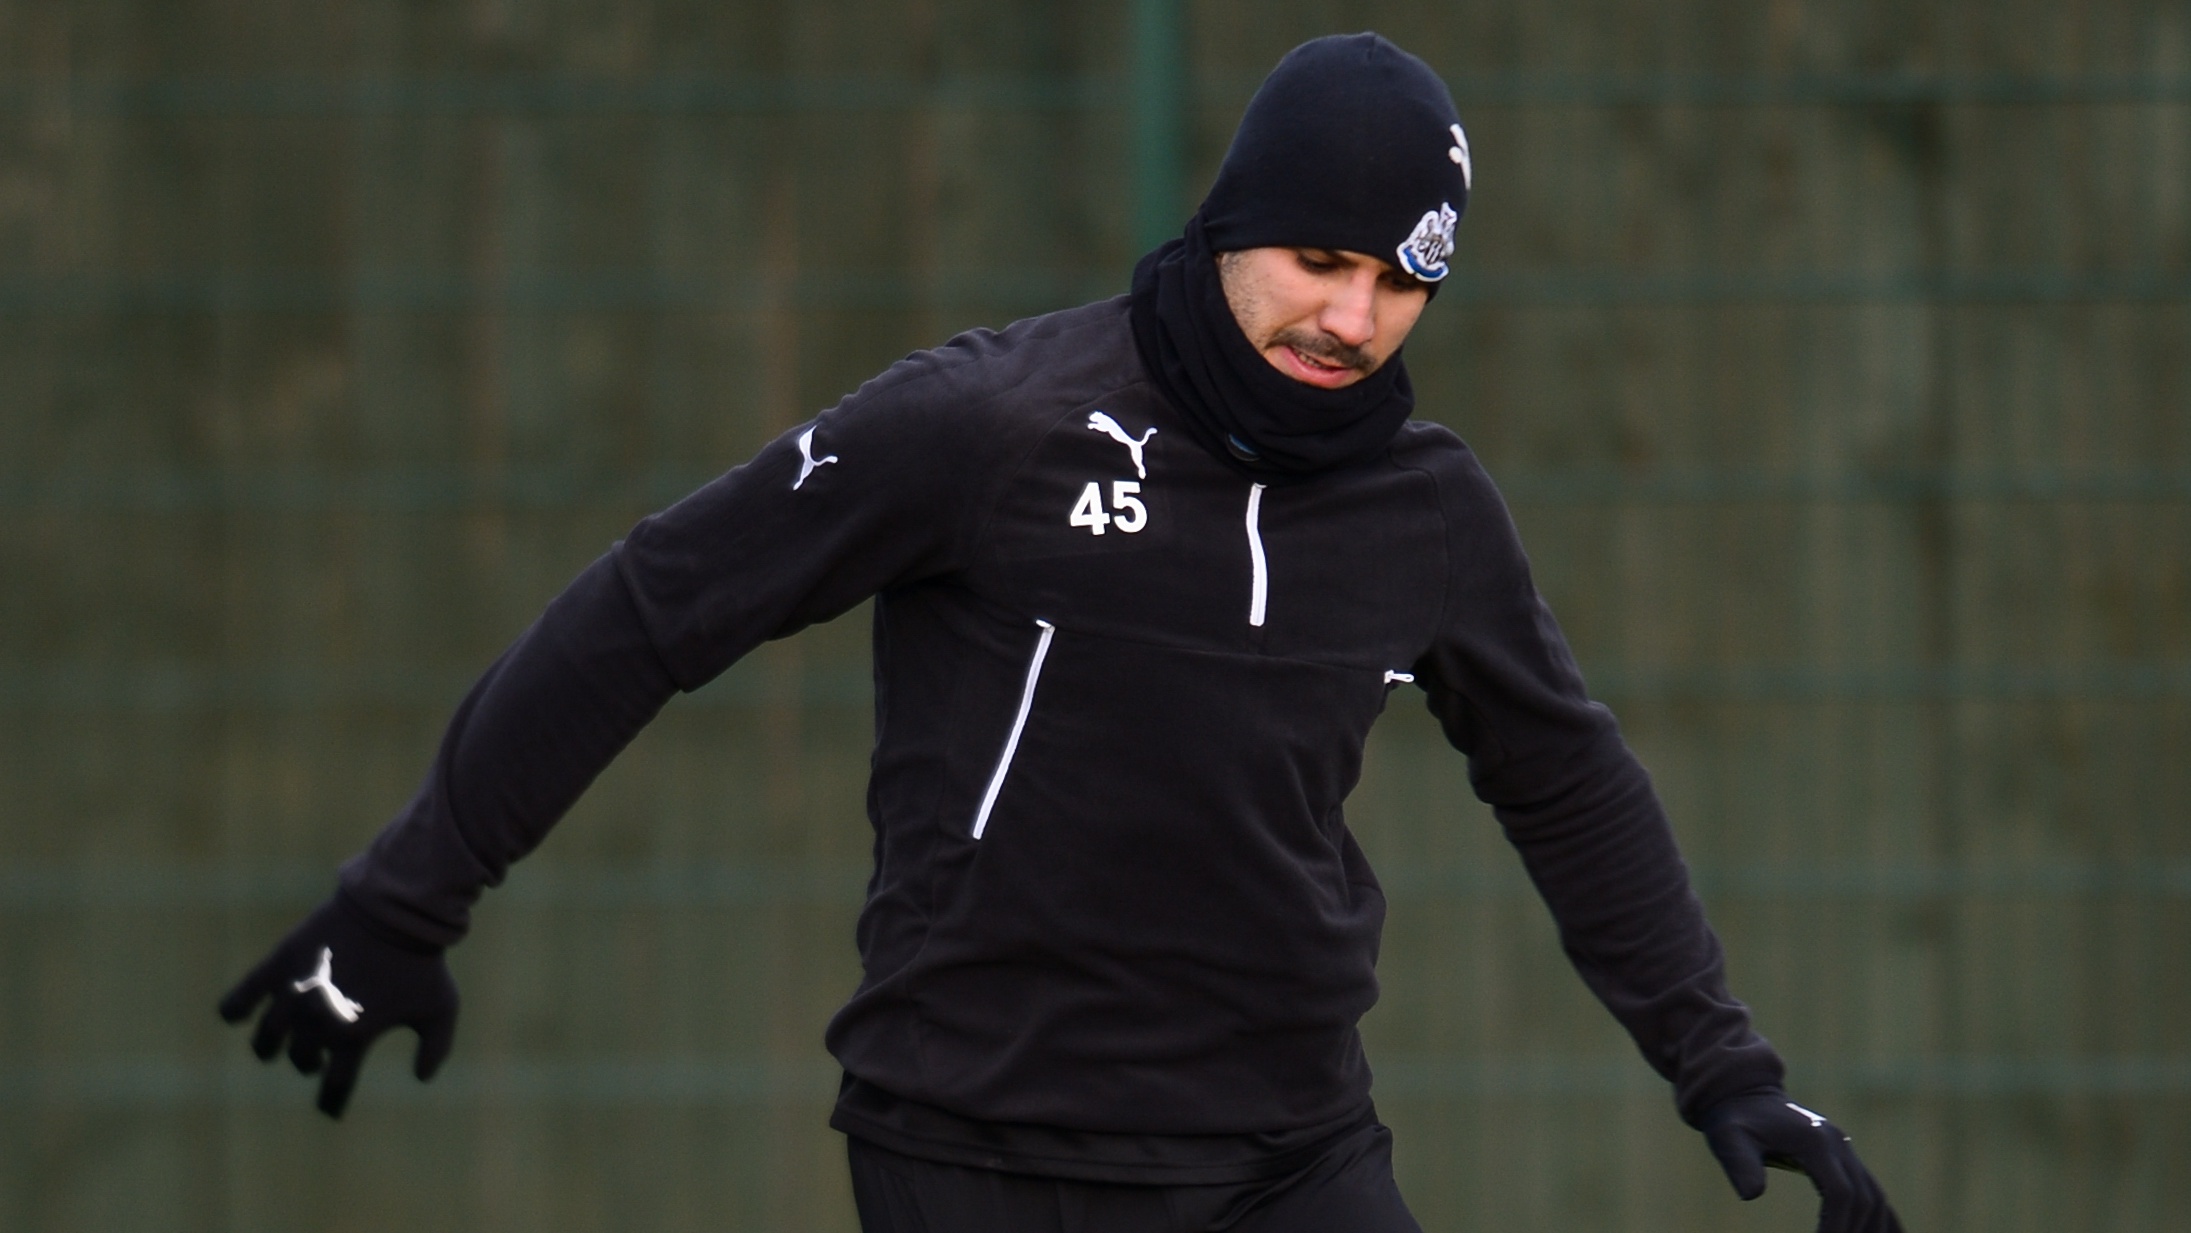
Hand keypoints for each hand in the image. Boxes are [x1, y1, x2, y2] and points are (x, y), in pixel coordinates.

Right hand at [217, 893, 459, 1117]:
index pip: (335, 1087)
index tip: (331, 1108)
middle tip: (314, 1062)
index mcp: (354, 1038)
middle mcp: (317, 1023)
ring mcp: (295, 994)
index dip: (332, 1102)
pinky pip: (244, 994)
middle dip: (309, 1064)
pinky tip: (234, 1015)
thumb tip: (422, 1078)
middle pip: (303, 1058)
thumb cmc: (421, 961)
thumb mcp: (441, 1007)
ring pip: (269, 1037)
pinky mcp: (281, 964)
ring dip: (270, 1047)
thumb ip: (435, 1047)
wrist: (397, 909)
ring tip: (273, 1047)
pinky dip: (235, 1008)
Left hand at [1700, 1090, 1901, 1231]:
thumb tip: (1751, 1195)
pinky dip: (1880, 1217)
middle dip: (1854, 1232)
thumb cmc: (1733, 1120)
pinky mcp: (1844, 1157)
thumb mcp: (1728, 1139)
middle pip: (1864, 1198)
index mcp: (1816, 1141)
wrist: (1744, 1095)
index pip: (1840, 1193)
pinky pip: (1871, 1191)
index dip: (1836, 1226)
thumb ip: (1740, 1165)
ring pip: (1875, 1196)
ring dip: (1871, 1227)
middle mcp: (1838, 1144)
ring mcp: (1845, 1149)